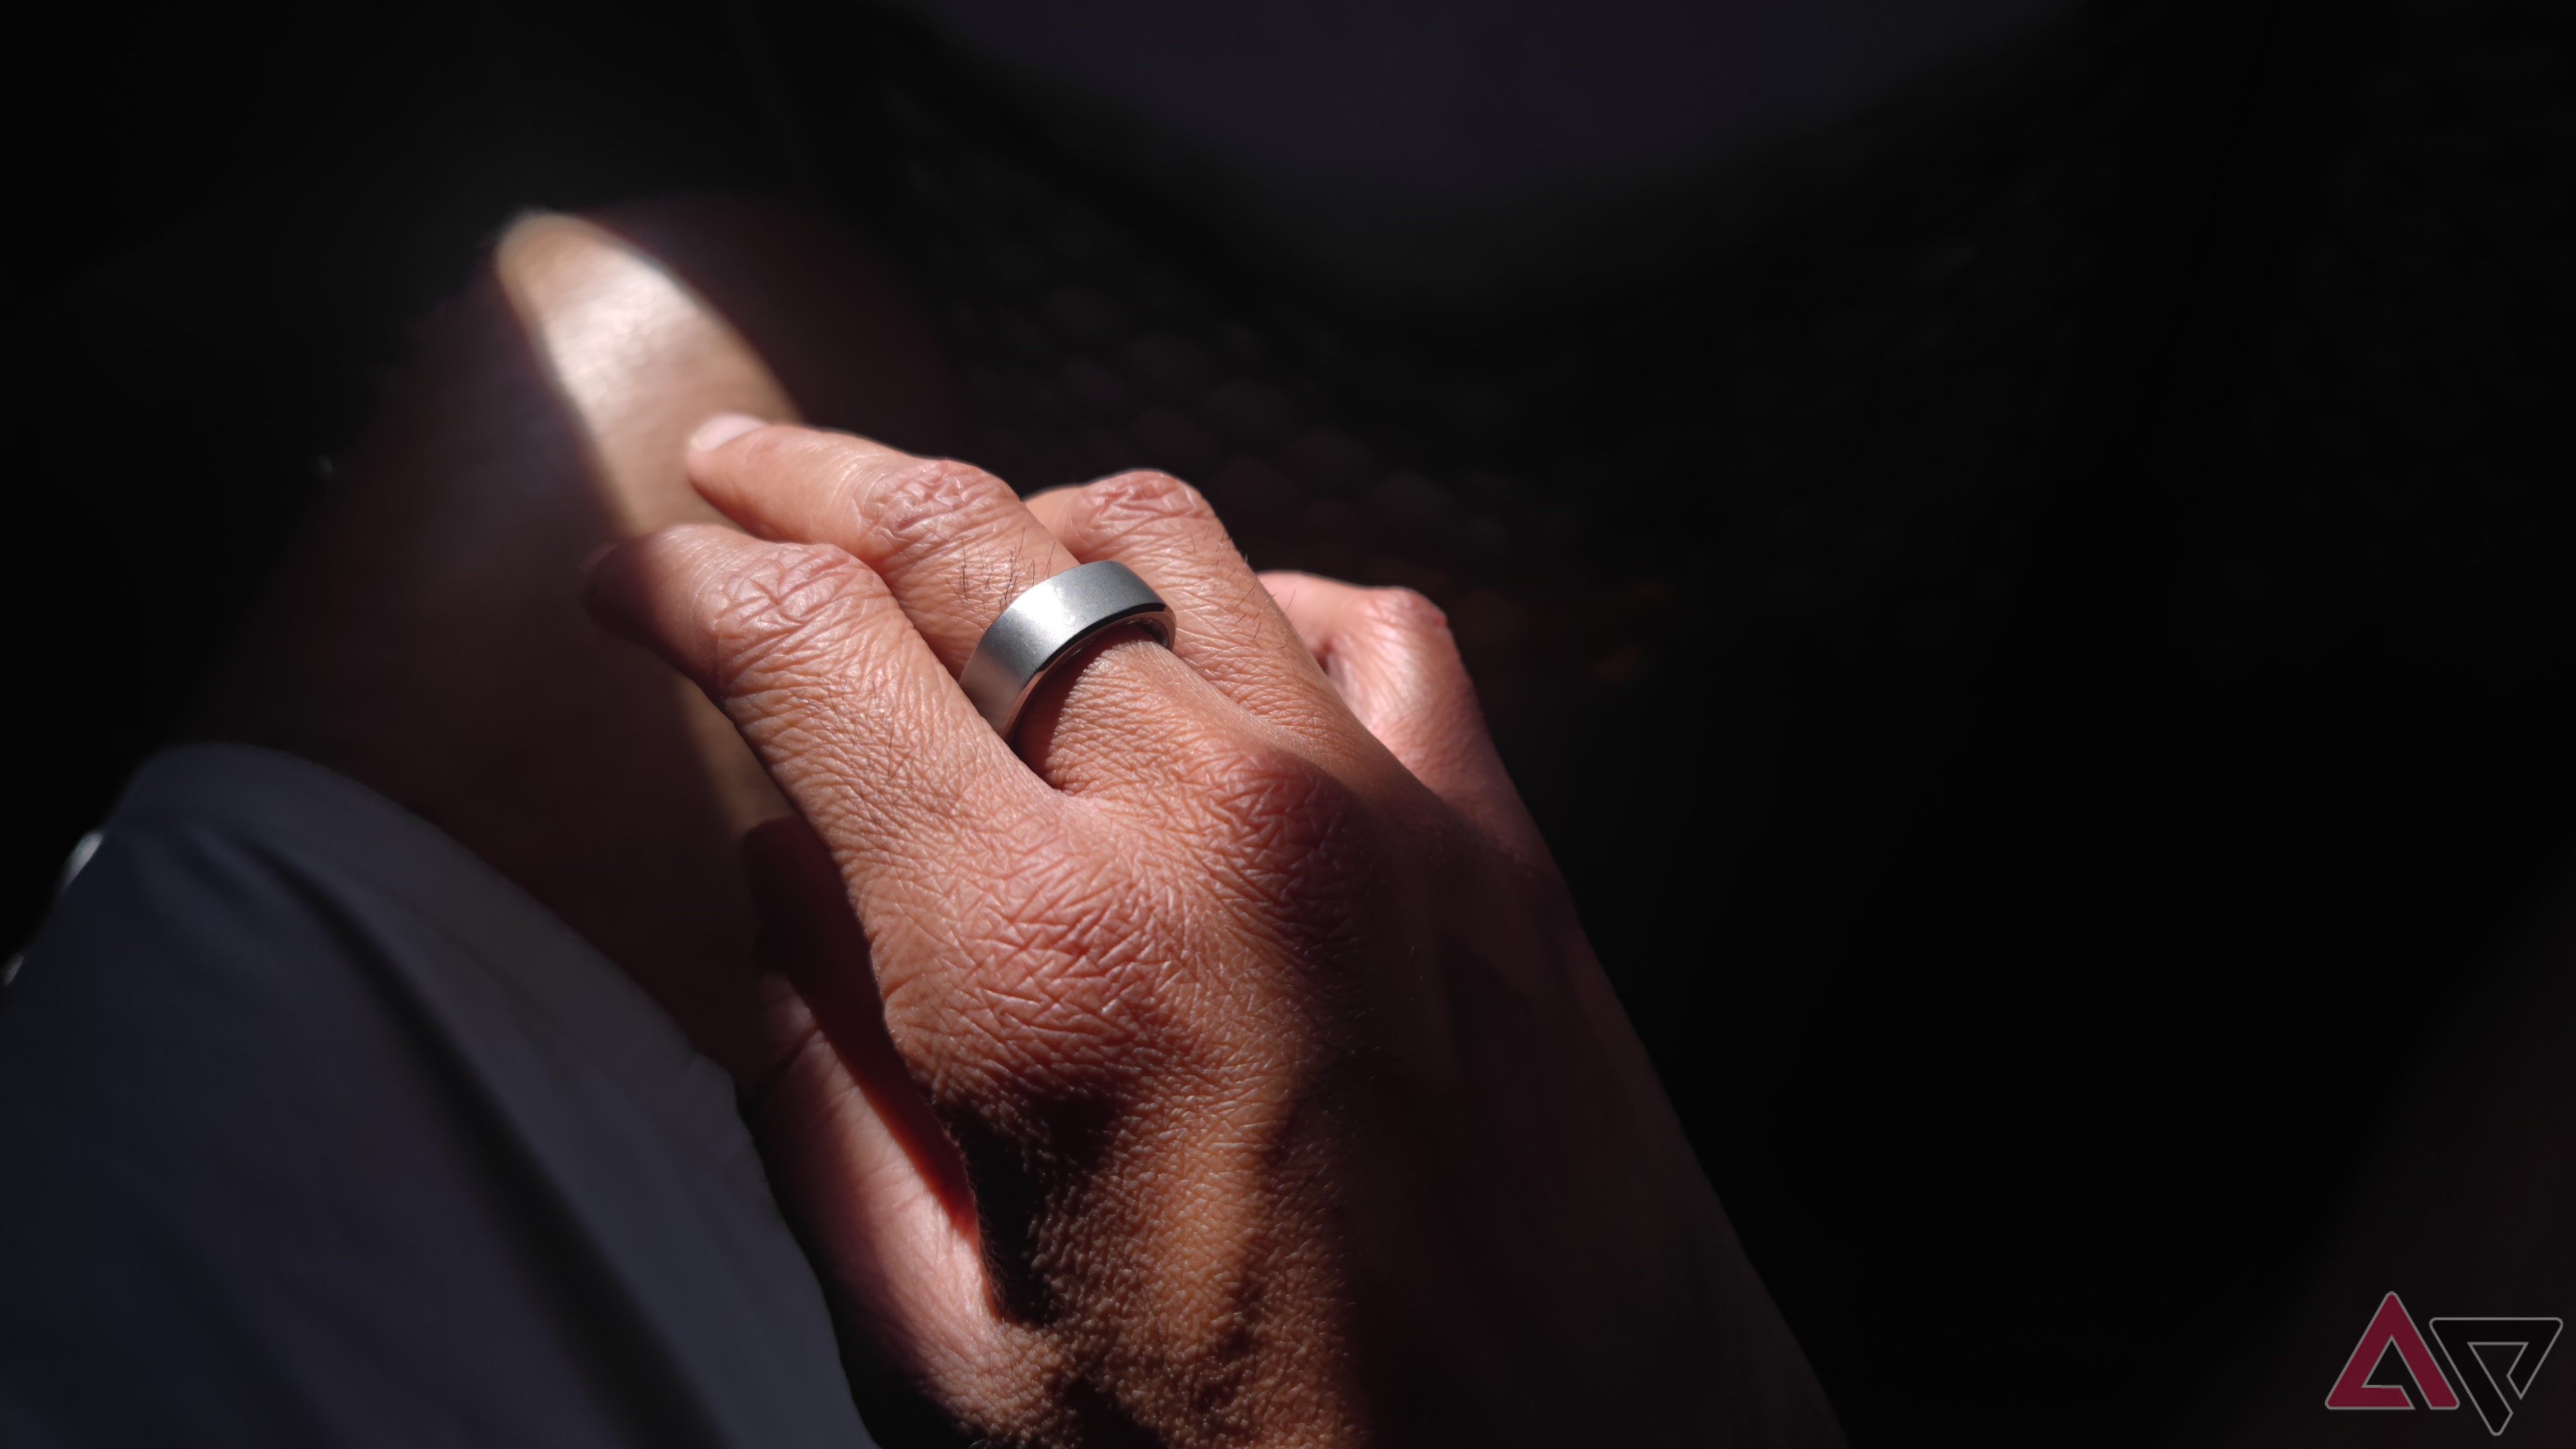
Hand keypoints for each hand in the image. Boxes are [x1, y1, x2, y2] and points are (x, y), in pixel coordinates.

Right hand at [588, 421, 1839, 1445]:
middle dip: (811, 486)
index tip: (625, 576)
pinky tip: (1194, 634)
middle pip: (967, 538)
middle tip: (732, 471)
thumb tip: (766, 903)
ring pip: (1157, 533)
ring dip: (1015, 512)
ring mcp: (1373, 798)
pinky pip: (1355, 620)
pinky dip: (1245, 593)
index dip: (679, 583)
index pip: (806, 652)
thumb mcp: (963, 1347)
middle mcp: (1209, 819)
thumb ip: (822, 1112)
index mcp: (1038, 954)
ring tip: (939, 536)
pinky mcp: (1491, 827)